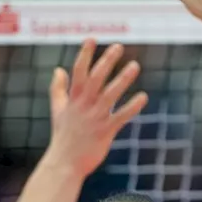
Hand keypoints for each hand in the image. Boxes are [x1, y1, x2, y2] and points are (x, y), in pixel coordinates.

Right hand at [46, 40, 148, 176]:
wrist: (65, 163)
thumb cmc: (63, 136)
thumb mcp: (57, 110)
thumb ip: (58, 89)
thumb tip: (58, 69)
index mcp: (72, 99)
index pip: (78, 72)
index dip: (85, 54)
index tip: (92, 38)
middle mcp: (84, 105)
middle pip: (95, 78)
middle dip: (106, 61)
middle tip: (118, 46)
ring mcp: (95, 118)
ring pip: (110, 95)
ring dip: (123, 80)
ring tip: (135, 65)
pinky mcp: (106, 131)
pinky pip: (121, 116)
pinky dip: (132, 107)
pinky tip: (143, 96)